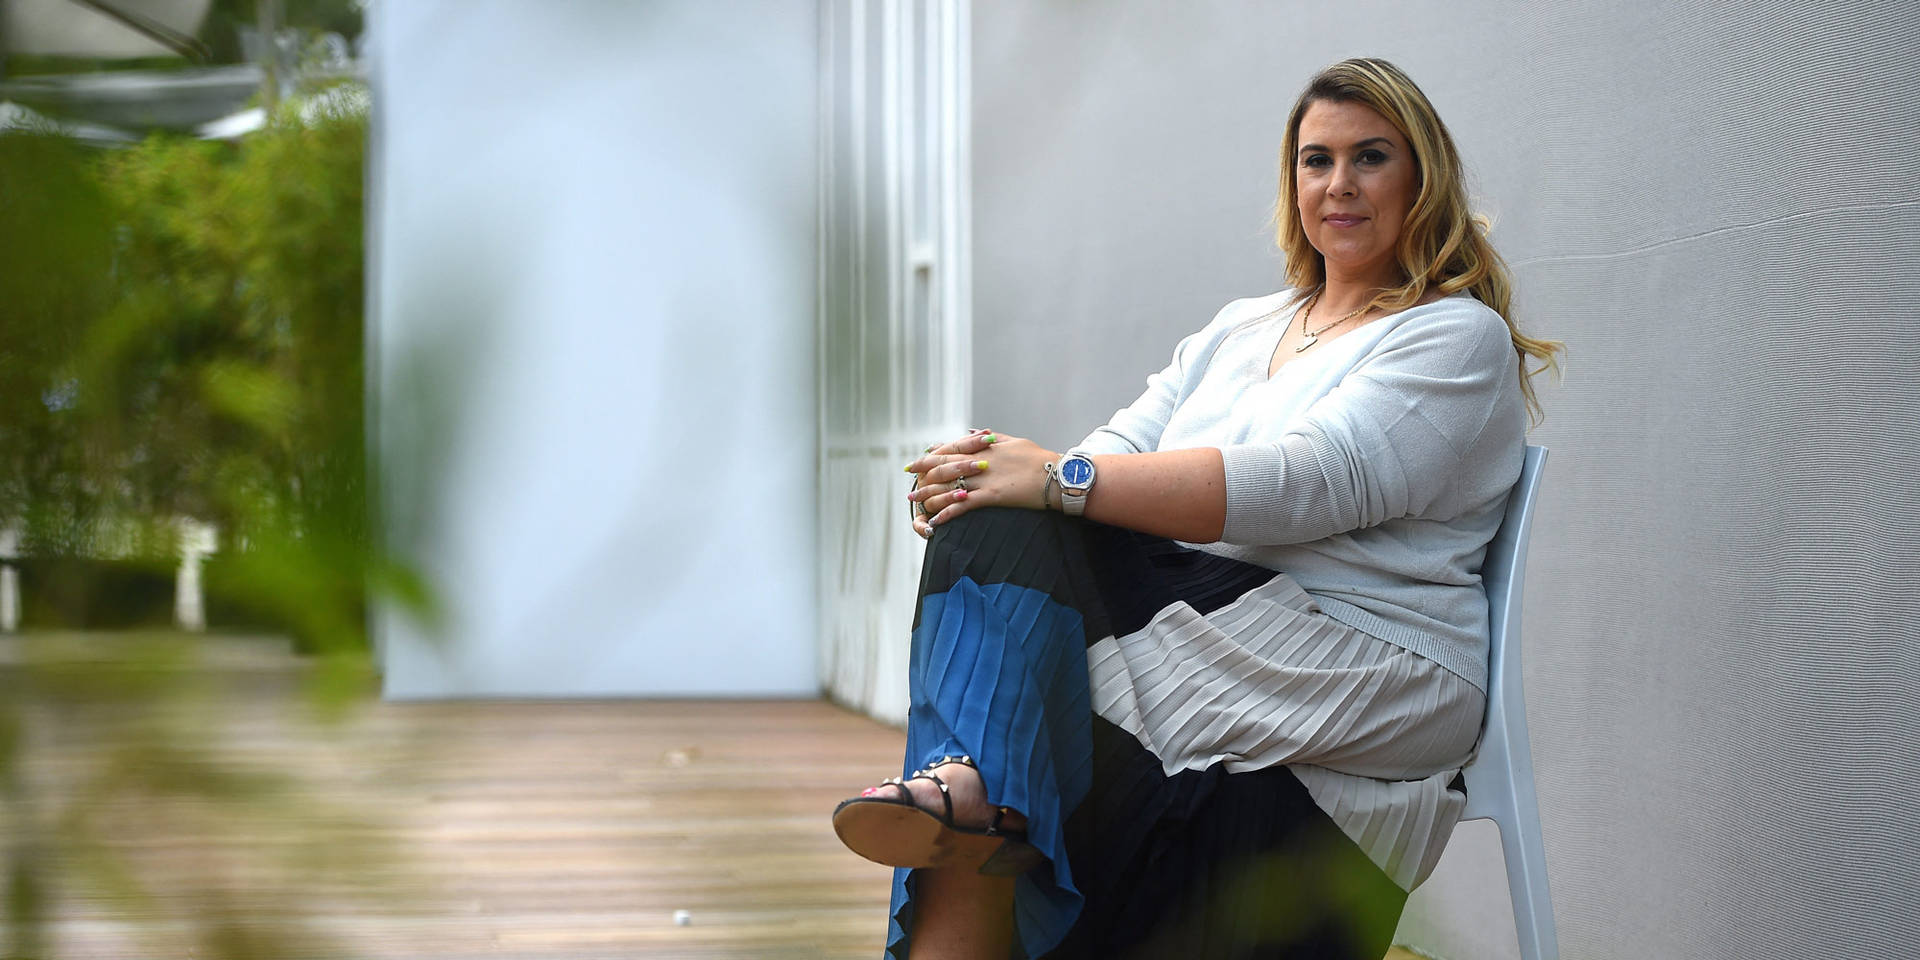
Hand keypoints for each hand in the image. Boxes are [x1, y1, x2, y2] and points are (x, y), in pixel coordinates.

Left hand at [906, 430, 1057, 537]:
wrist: (1058, 475)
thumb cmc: (1040, 459)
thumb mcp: (1015, 441)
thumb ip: (993, 437)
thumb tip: (976, 431)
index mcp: (984, 447)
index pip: (950, 449)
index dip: (931, 455)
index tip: (917, 461)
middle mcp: (980, 461)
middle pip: (943, 466)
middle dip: (923, 474)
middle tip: (909, 483)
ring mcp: (985, 479)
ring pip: (949, 486)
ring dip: (929, 495)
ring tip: (916, 502)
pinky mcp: (992, 496)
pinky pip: (963, 505)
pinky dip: (947, 513)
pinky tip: (937, 521)